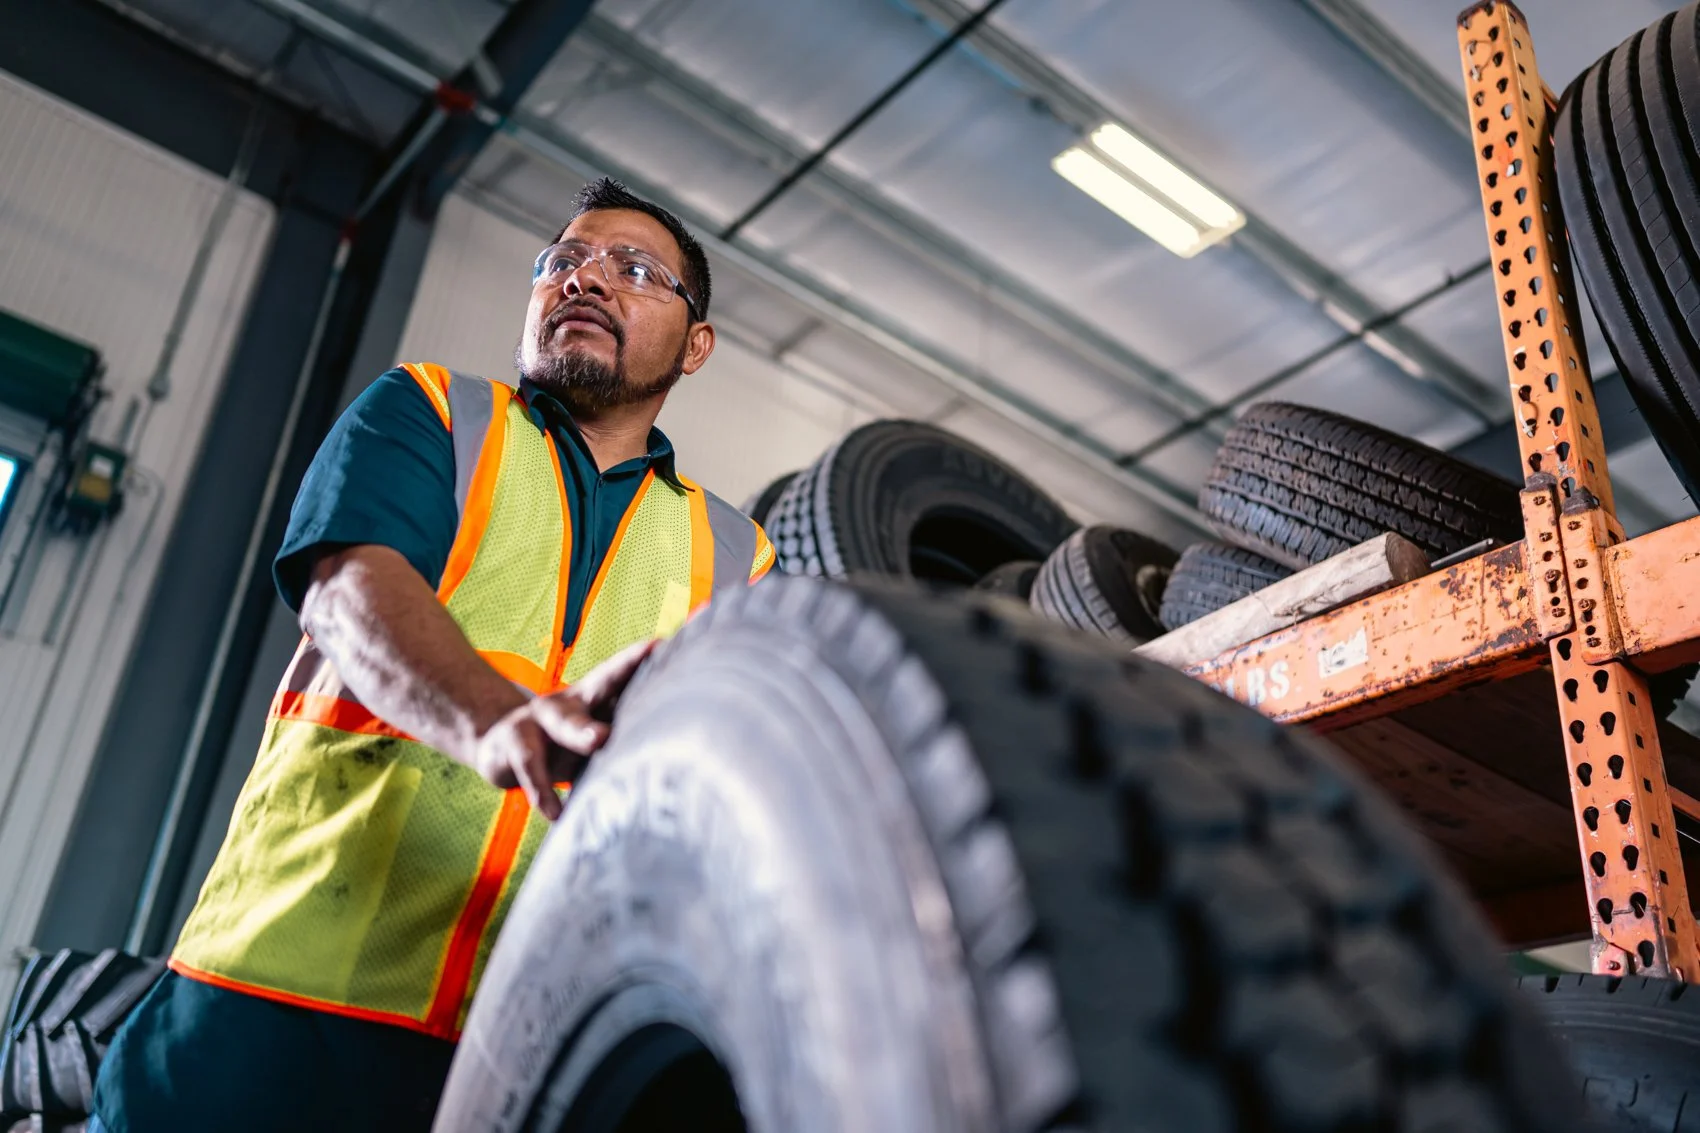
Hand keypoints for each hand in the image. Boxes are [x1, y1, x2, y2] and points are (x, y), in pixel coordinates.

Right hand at [470, 639, 655, 819]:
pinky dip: (543, 791)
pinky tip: (554, 813)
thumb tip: (667, 753)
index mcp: (594, 698)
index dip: (642, 660)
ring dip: (582, 730)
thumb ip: (620, 739)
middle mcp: (570, 700)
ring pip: (564, 723)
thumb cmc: (561, 748)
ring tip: (599, 740)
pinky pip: (530, 766)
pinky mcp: (513, 742)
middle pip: (602, 682)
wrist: (499, 752)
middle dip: (626, 670)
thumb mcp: (590, 739)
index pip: (624, 676)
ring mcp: (539, 717)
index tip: (663, 644)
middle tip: (650, 658)